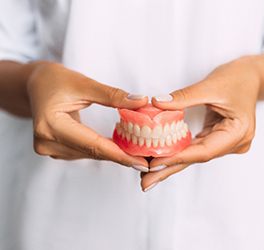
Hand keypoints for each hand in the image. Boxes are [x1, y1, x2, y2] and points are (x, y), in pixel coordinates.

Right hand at [27, 62, 148, 169]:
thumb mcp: (84, 83)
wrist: (34, 84)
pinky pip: (83, 152)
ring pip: (89, 154)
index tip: (142, 162)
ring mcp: (48, 148)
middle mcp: (47, 142)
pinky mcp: (53, 149)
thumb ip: (113, 95)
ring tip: (136, 152)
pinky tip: (117, 147)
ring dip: (112, 153)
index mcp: (51, 125)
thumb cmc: (55, 80)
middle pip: (92, 152)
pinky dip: (101, 149)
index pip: (93, 144)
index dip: (120, 155)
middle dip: (121, 156)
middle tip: (146, 160)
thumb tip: (141, 102)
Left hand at [141, 57, 260, 190]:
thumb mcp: (209, 85)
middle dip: (169, 169)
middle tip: (146, 183)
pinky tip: (162, 158)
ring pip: (194, 155)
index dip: (177, 157)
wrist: (250, 76)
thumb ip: (183, 97)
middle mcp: (234, 143)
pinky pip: (195, 148)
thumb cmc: (236, 78)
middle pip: (197, 158)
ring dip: (171, 163)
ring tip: (149, 174)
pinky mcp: (218, 138)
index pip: (203, 150)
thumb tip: (157, 103)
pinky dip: (178, 152)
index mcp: (238, 132)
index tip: (153, 163)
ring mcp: (227, 143)